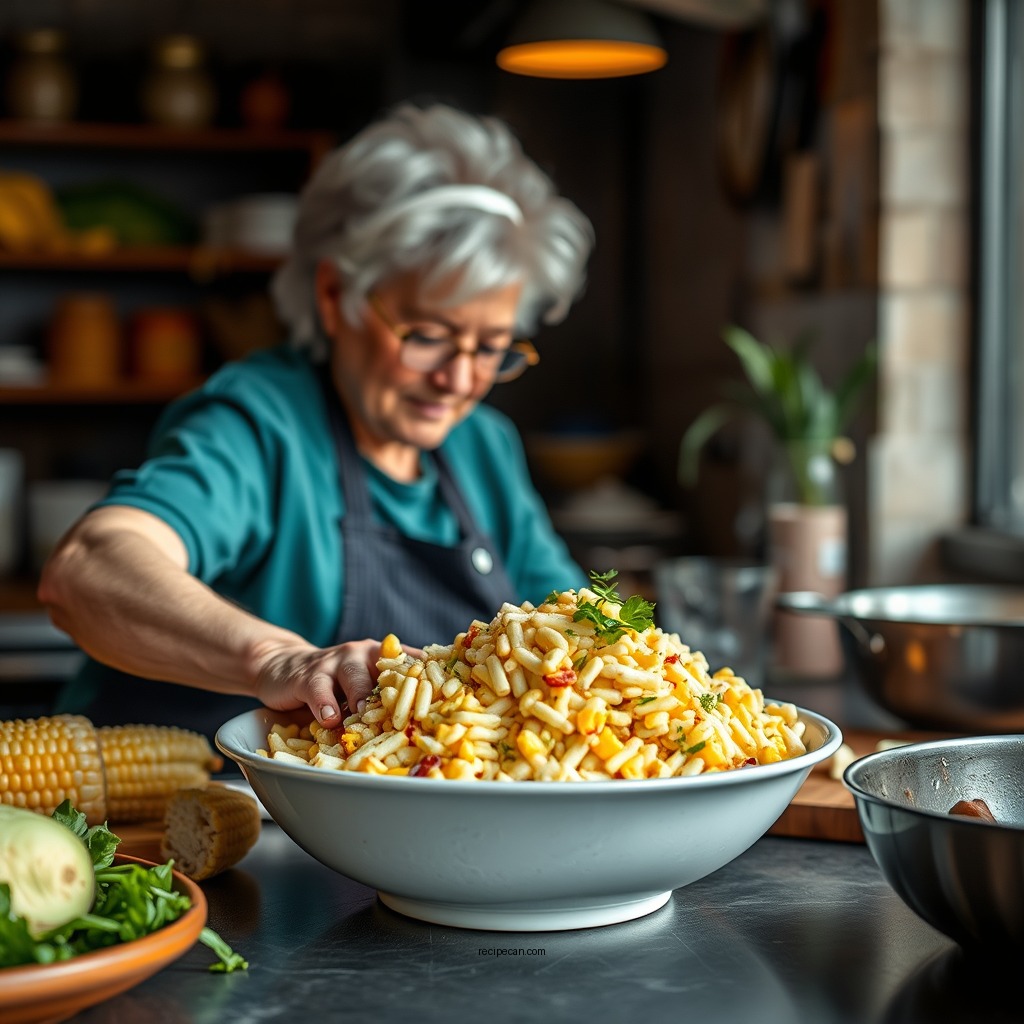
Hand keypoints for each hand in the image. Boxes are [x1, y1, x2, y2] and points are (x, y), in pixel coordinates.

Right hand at [251, 637, 422, 728]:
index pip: (413, 665)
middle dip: (399, 694)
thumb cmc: (333, 685)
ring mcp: (336, 661)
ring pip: (354, 676)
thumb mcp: (362, 687)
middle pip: (387, 671)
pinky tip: (330, 719)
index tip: (449, 699)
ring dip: (361, 697)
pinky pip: (319, 689)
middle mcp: (364, 654)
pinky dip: (326, 705)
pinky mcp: (308, 675)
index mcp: (384, 657)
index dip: (431, 681)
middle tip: (410, 716)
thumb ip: (385, 702)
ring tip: (364, 716)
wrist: (282, 668)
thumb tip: (422, 732)